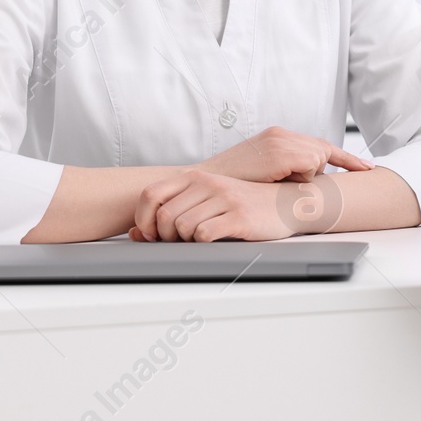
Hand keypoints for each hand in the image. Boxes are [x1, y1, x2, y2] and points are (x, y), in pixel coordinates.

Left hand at [131, 168, 336, 241]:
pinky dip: (203, 243)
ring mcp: (224, 198)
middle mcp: (208, 183)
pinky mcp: (239, 216)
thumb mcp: (206, 201)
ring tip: (199, 240)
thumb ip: (172, 212)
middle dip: (164, 236)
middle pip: (164, 216)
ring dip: (185, 241)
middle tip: (178, 242)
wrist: (285, 203)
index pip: (150, 194)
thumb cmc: (242, 205)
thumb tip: (135, 234)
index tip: (151, 234)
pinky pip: (205, 234)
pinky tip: (214, 240)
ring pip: (182, 226)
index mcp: (196, 177)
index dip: (143, 219)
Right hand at [201, 125, 372, 184]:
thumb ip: (287, 169)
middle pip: (323, 151)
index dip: (345, 158)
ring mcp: (282, 141)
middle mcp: (283, 134)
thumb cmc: (233, 182)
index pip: (319, 145)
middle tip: (345, 173)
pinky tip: (279, 178)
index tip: (367, 166)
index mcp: (278, 136)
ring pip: (318, 159)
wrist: (205, 182)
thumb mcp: (264, 171)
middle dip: (331, 166)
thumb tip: (309, 184)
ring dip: (306, 175)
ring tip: (279, 179)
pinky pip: (309, 166)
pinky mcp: (282, 153)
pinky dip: (301, 176)